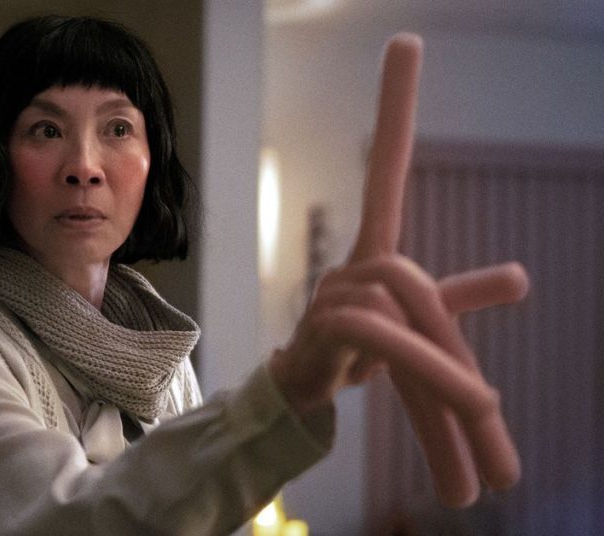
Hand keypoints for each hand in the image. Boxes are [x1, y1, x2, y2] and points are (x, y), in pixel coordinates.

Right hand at [268, 34, 528, 507]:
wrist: (303, 395)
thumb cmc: (359, 354)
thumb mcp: (423, 326)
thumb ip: (462, 297)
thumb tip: (520, 274)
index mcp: (378, 252)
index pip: (384, 168)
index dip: (394, 109)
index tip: (405, 43)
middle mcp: (350, 265)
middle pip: (406, 277)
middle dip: (441, 330)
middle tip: (485, 407)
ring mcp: (330, 296)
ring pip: (396, 310)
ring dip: (441, 368)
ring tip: (479, 416)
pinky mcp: (318, 331)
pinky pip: (375, 336)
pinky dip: (421, 366)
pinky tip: (448, 403)